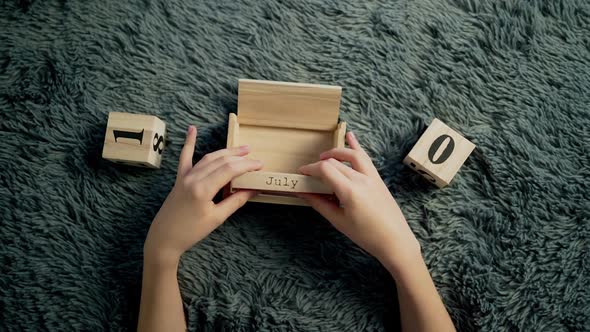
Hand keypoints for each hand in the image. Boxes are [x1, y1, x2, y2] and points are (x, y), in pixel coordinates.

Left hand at [144, 126, 261, 265]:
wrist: (165, 238)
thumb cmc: (191, 231)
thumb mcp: (217, 218)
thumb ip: (235, 201)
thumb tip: (253, 190)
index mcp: (203, 189)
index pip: (230, 170)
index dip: (247, 165)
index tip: (260, 165)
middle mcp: (193, 178)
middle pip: (221, 161)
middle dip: (240, 158)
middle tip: (255, 157)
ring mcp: (185, 176)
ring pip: (209, 158)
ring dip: (226, 152)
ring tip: (241, 149)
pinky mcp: (179, 178)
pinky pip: (185, 157)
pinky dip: (189, 142)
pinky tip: (192, 129)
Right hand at [298, 132, 420, 274]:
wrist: (395, 241)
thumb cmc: (366, 236)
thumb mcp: (339, 221)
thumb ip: (320, 204)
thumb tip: (303, 193)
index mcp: (350, 191)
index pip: (325, 170)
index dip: (310, 169)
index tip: (301, 173)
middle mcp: (361, 179)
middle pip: (335, 162)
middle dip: (319, 164)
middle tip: (309, 173)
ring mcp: (372, 177)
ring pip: (351, 155)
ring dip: (336, 152)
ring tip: (324, 156)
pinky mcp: (378, 179)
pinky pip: (365, 159)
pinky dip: (356, 146)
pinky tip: (350, 136)